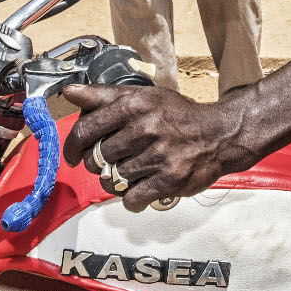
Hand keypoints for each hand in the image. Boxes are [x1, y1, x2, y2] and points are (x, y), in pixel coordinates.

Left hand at [61, 83, 257, 210]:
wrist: (219, 134)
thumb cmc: (178, 116)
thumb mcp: (143, 97)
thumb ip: (104, 96)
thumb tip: (70, 92)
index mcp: (135, 105)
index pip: (86, 128)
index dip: (72, 146)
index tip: (73, 155)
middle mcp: (145, 128)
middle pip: (97, 157)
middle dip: (99, 163)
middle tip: (112, 161)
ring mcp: (157, 155)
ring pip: (112, 180)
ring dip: (116, 181)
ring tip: (131, 172)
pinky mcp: (168, 179)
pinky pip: (131, 199)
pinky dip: (132, 198)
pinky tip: (142, 188)